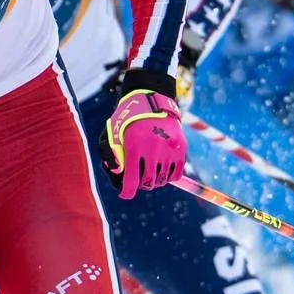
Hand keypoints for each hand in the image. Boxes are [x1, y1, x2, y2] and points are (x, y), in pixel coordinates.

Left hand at [104, 72, 186, 199]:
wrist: (152, 99)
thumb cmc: (128, 118)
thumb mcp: (114, 132)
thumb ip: (112, 154)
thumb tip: (117, 173)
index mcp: (134, 148)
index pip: (131, 182)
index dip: (127, 192)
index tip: (125, 194)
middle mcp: (152, 151)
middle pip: (148, 183)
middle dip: (142, 186)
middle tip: (140, 181)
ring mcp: (168, 150)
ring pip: (162, 180)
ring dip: (156, 181)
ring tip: (151, 174)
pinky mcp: (180, 149)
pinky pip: (176, 174)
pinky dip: (169, 177)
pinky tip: (163, 171)